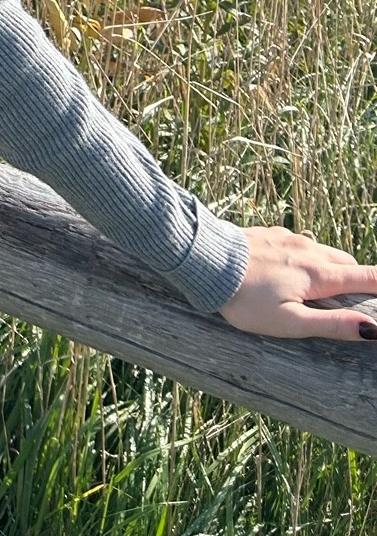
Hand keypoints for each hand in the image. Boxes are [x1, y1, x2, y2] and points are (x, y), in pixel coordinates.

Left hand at [220, 226, 376, 340]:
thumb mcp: (290, 321)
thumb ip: (332, 324)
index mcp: (318, 274)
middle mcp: (307, 249)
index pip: (366, 277)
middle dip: (359, 279)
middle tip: (357, 299)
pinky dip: (309, 257)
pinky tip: (294, 269)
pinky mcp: (270, 233)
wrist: (203, 260)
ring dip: (333, 267)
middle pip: (347, 263)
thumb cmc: (245, 299)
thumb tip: (372, 329)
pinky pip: (300, 244)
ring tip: (326, 289)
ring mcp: (288, 238)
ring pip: (323, 251)